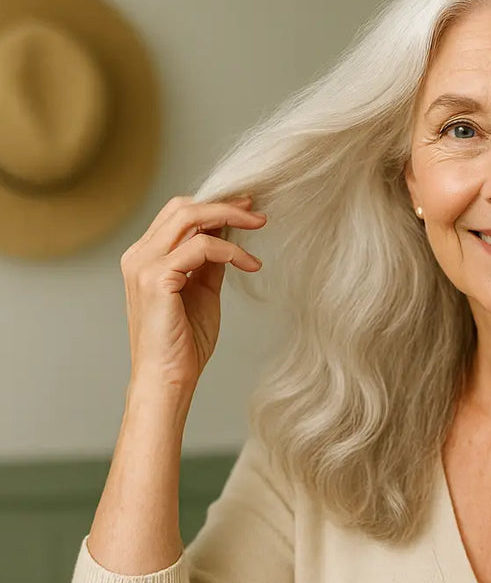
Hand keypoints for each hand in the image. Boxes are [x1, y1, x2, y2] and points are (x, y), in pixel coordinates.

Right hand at [120, 194, 266, 392]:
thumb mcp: (202, 292)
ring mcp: (143, 265)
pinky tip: (250, 264)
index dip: (213, 206)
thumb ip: (209, 263)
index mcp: (145, 257)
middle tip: (256, 212)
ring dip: (229, 218)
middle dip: (223, 204)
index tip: (246, 209)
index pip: (178, 215)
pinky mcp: (156, 278)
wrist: (169, 378)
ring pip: (190, 218)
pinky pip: (201, 247)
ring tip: (259, 225)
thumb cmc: (184, 343)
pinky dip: (231, 251)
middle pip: (182, 208)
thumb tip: (227, 235)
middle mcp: (138, 256)